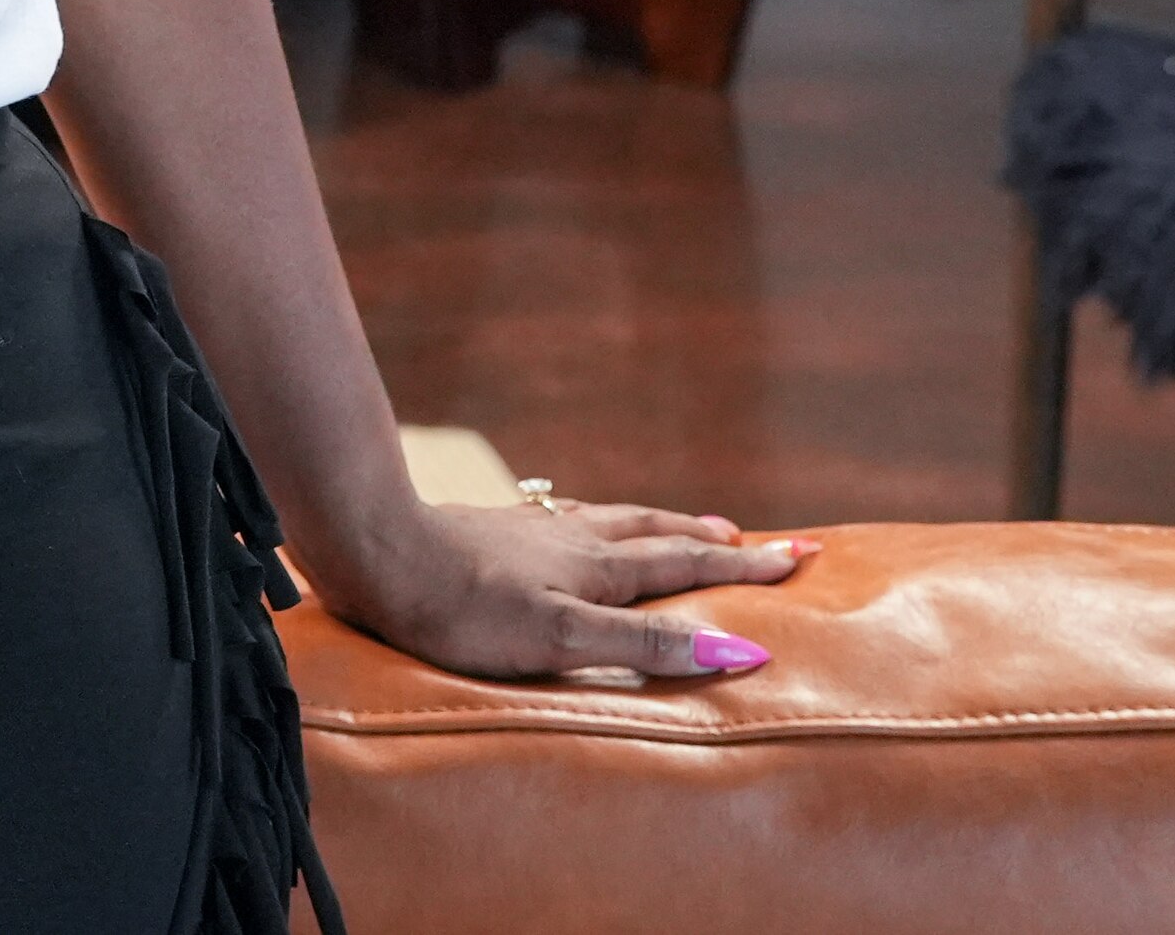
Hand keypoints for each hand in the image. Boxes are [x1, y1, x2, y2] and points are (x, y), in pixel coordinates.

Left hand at [330, 495, 809, 682]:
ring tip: (686, 529)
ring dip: (660, 528)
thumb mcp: (564, 639)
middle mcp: (573, 539)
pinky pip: (568, 524)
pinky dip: (599, 526)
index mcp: (598, 567)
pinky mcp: (493, 532)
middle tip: (758, 542)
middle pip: (659, 535)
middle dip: (713, 543)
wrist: (375, 550)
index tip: (799, 559)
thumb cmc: (465, 608)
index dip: (744, 568)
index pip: (688, 566)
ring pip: (614, 522)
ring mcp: (532, 531)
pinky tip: (578, 530)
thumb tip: (737, 652)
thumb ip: (645, 648)